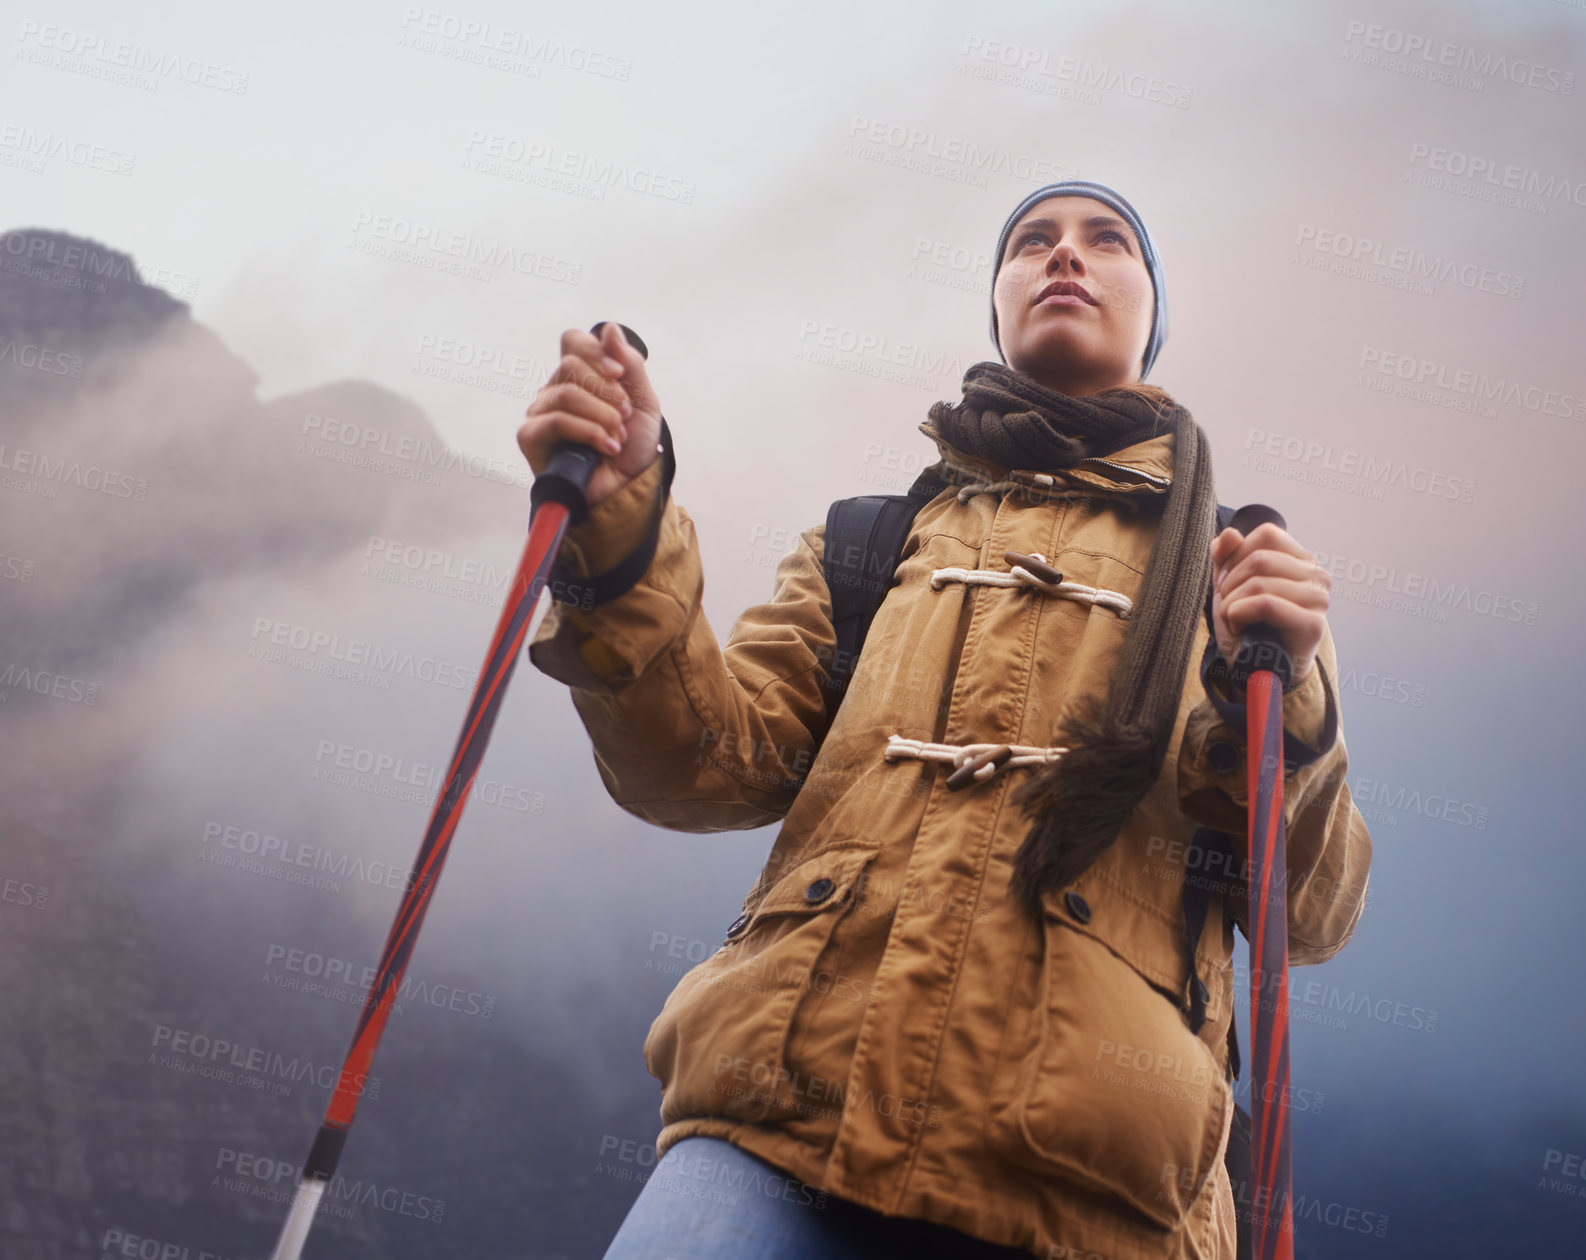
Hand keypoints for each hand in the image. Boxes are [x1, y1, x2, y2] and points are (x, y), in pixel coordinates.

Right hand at [516, 322, 663, 507]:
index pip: (573, 341)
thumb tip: (608, 328)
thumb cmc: (632, 446)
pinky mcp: (531, 437)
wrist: (628, 488)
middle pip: (571, 364)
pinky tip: (606, 447)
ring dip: (602, 415)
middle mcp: (555, 389)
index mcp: (580, 376)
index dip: (595, 352)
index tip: (619, 375)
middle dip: (606, 391)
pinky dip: (589, 432)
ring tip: (617, 437)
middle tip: (624, 415)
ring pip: (567, 393)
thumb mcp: (643, 401)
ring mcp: (540, 412)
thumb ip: (630, 364)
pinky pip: (557, 420)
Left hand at [1209, 521, 1329, 687]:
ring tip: (1233, 619)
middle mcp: (1317, 575)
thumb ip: (1226, 556)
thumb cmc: (1248, 626)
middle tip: (1226, 605)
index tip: (1225, 581)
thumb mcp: (1230, 585)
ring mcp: (1319, 599)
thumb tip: (1229, 534)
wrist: (1258, 670)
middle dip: (1230, 582)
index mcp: (1302, 560)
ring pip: (1260, 582)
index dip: (1237, 554)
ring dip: (1232, 603)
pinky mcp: (1313, 624)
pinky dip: (1240, 614)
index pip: (1267, 534)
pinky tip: (1239, 627)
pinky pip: (1266, 604)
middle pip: (1260, 558)